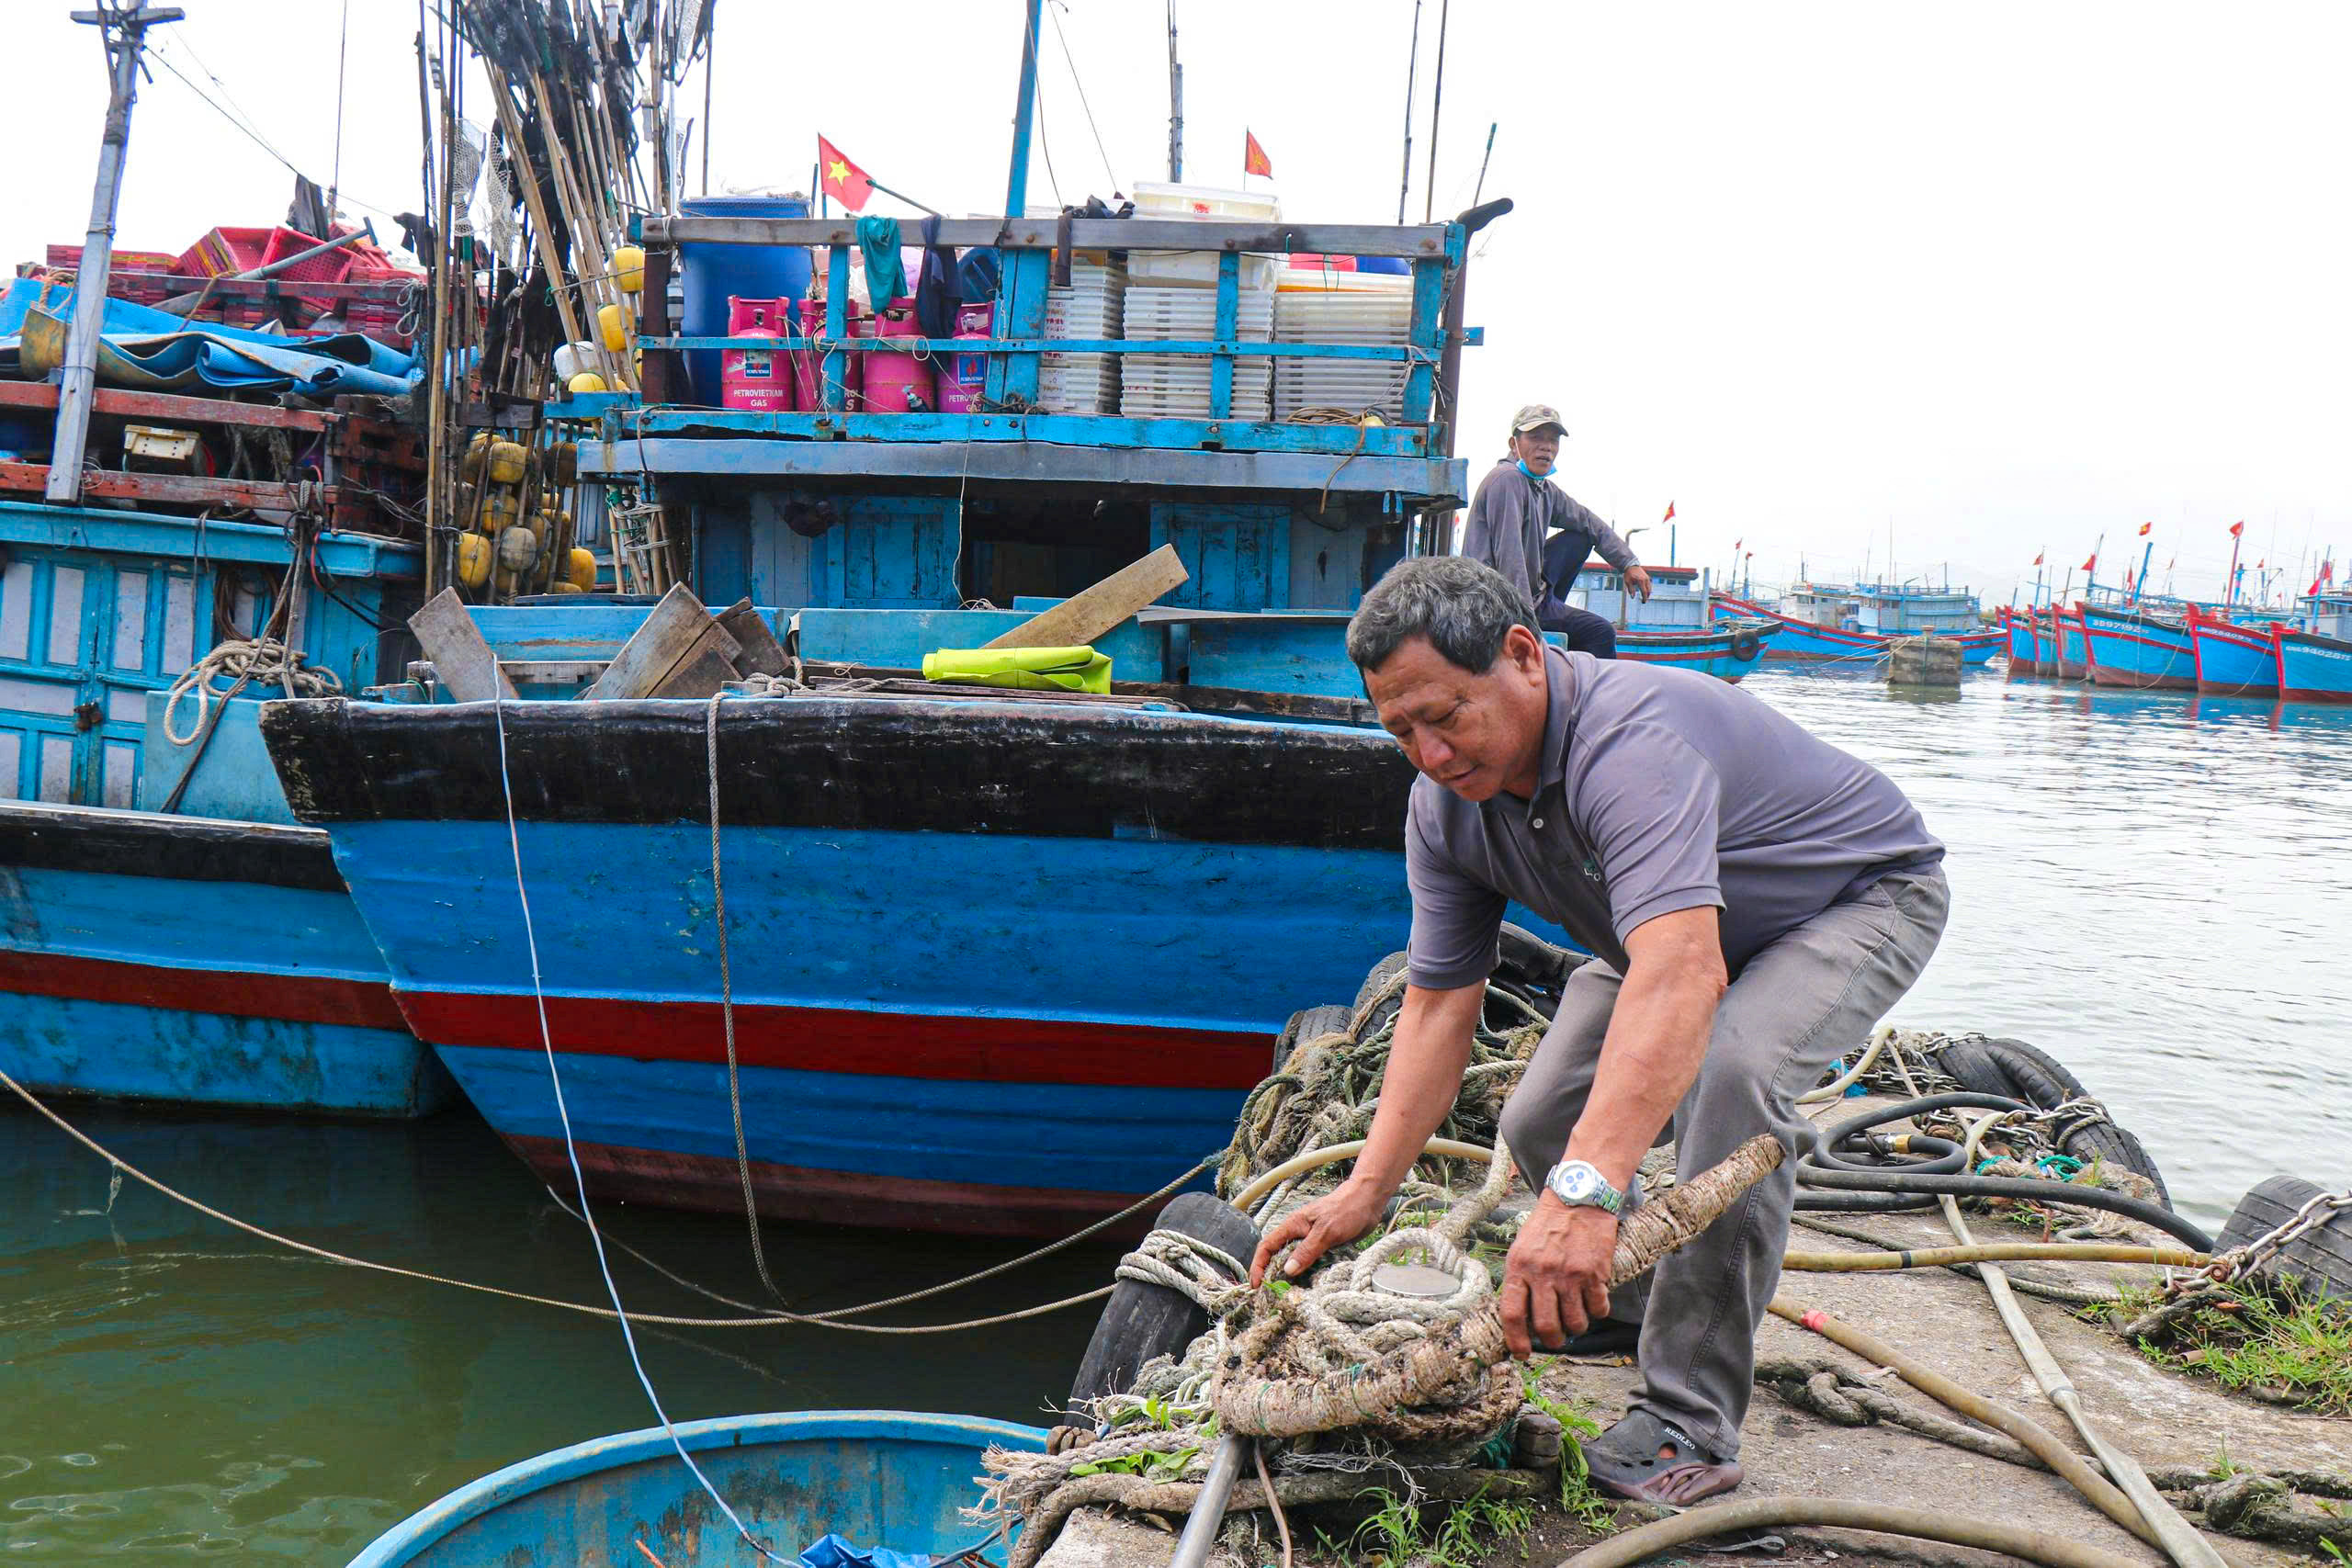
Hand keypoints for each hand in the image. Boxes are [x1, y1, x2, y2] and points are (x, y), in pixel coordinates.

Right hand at [1248, 1179, 1385, 1285]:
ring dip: (1291, 1278)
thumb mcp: (1325, 1232)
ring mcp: (1311, 1241)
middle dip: (1272, 1276)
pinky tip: (1310, 1287)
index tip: (1256, 1285)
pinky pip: (1310, 1263)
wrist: (1368, 1201)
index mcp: (1292, 1226)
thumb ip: (1307, 1251)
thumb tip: (1288, 1271)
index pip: (1267, 1247)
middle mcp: (1298, 1234)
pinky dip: (1307, 1275)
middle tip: (1272, 1296)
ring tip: (1290, 1296)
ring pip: (1295, 1262)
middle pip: (1278, 1257)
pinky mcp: (1324, 1247)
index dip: (1258, 1265)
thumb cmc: (1346, 1210)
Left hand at [1499, 1195, 1617, 1356]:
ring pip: (1574, 1323)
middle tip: (1556, 1341)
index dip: (1516, 1340)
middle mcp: (1543, 1273)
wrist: (1578, 1198)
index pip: (1512, 1314)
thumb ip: (1521, 1279)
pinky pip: (1598, 1309)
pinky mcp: (1595, 1273)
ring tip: (1576, 1320)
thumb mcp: (1522, 1248)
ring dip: (1576, 1328)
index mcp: (1519, 1267)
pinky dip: (1598, 1312)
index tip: (1522, 1352)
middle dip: (1552, 1341)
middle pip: (1546, 1326)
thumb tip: (1521, 1317)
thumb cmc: (1547, 1226)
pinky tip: (1594, 1302)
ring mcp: (1570, 1275)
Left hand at [1625, 565, 1653, 601]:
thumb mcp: (1628, 582)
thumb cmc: (1628, 574)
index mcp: (1640, 581)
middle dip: (1646, 596)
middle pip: (1648, 591)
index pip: (1644, 592)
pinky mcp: (1647, 577)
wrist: (1631, 566)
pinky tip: (1645, 591)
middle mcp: (1645, 580)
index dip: (1644, 598)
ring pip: (1650, 588)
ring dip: (1648, 593)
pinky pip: (1649, 585)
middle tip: (1643, 601)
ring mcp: (1647, 578)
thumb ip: (1631, 590)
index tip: (1643, 602)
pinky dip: (1648, 589)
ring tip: (1644, 597)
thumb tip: (1632, 598)